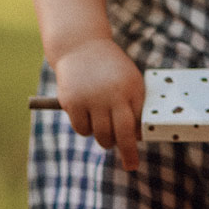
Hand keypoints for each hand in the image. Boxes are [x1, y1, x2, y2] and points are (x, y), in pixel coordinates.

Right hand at [52, 38, 145, 168]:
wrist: (82, 47)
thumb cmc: (112, 69)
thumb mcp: (130, 80)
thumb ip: (135, 106)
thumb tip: (136, 138)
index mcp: (129, 89)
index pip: (134, 125)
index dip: (133, 145)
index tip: (132, 162)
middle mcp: (110, 94)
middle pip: (117, 135)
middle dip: (123, 150)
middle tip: (126, 160)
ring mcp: (90, 98)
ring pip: (99, 136)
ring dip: (102, 137)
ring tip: (103, 122)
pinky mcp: (72, 101)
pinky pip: (81, 129)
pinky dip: (85, 128)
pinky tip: (87, 114)